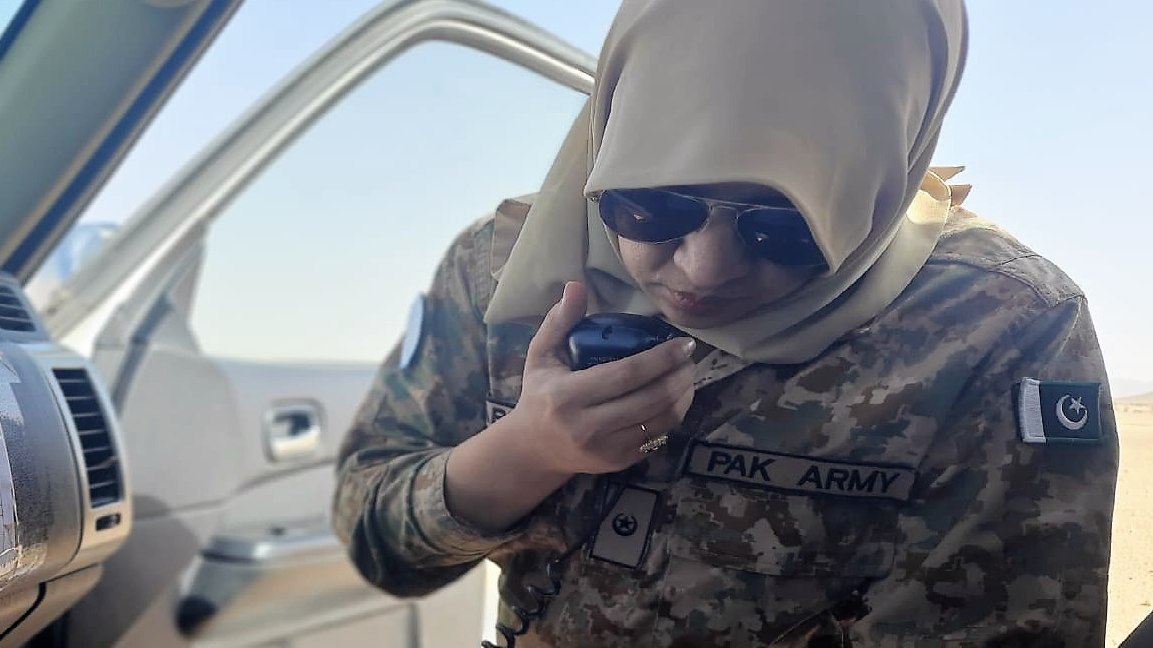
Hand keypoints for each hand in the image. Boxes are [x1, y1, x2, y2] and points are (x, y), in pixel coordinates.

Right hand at [509, 281, 695, 474]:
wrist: (533, 449)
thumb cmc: (539, 394)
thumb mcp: (540, 355)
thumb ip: (559, 321)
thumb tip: (576, 286)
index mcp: (568, 396)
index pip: (626, 374)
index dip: (661, 358)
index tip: (683, 344)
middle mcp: (588, 427)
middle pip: (650, 399)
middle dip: (679, 376)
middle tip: (691, 358)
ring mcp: (606, 449)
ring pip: (660, 421)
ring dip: (683, 396)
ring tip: (688, 375)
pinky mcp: (618, 463)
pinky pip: (657, 437)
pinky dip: (673, 416)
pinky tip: (677, 398)